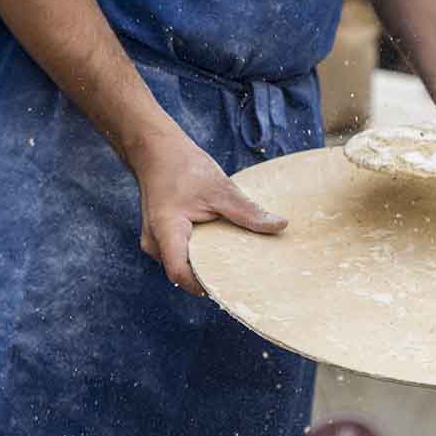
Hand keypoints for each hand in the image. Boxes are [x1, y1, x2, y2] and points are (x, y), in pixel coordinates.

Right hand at [126, 128, 287, 294]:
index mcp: (166, 231)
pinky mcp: (162, 238)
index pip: (180, 274)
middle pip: (185, 272)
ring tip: (235, 259)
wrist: (156, 150)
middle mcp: (155, 243)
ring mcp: (155, 242)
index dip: (205, 285)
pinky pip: (182, 253)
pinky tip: (221, 244)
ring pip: (183, 263)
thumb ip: (248, 211)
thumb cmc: (183, 167)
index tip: (233, 285)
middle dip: (212, 275)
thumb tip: (281, 225)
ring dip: (206, 262)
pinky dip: (200, 251)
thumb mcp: (220, 189)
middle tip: (243, 275)